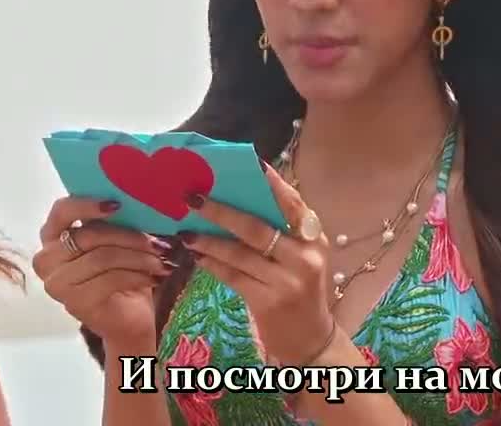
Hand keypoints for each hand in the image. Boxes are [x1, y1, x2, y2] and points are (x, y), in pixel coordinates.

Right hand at [32, 197, 175, 346]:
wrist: (128, 317)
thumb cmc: (122, 271)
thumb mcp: (118, 240)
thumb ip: (116, 221)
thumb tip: (139, 199)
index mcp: (54, 236)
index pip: (61, 211)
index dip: (87, 205)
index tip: (117, 205)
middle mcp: (47, 259)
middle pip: (89, 235)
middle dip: (130, 236)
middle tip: (161, 242)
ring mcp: (57, 283)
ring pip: (102, 258)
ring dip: (139, 258)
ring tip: (164, 260)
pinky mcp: (74, 302)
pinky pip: (110, 280)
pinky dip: (138, 276)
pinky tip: (156, 276)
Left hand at [180, 164, 334, 365]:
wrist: (311, 339)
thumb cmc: (301, 288)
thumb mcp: (301, 256)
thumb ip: (281, 231)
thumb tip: (239, 199)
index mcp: (314, 238)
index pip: (292, 203)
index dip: (272, 183)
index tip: (250, 162)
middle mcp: (304, 256)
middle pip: (257, 227)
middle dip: (222, 210)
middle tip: (194, 197)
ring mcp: (287, 281)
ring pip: (239, 253)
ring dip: (209, 240)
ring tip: (186, 231)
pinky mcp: (268, 302)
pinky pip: (232, 276)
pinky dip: (212, 264)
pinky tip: (196, 256)